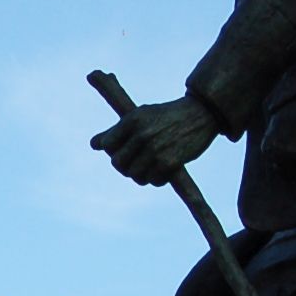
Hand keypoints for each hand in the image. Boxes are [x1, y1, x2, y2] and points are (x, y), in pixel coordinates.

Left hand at [93, 94, 220, 185]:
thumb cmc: (166, 115)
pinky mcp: (170, 163)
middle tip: (136, 163)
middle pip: (119, 164)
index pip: (108, 145)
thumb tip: (94, 145)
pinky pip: (153, 181)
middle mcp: (142, 134)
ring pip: (135, 176)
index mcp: (132, 119)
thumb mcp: (140, 115)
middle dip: (125, 166)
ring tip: (149, 167)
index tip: (123, 151)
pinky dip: (156, 179)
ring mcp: (155, 150)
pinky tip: (163, 169)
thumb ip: (117, 131)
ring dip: (141, 175)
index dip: (113, 151)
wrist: (201, 114)